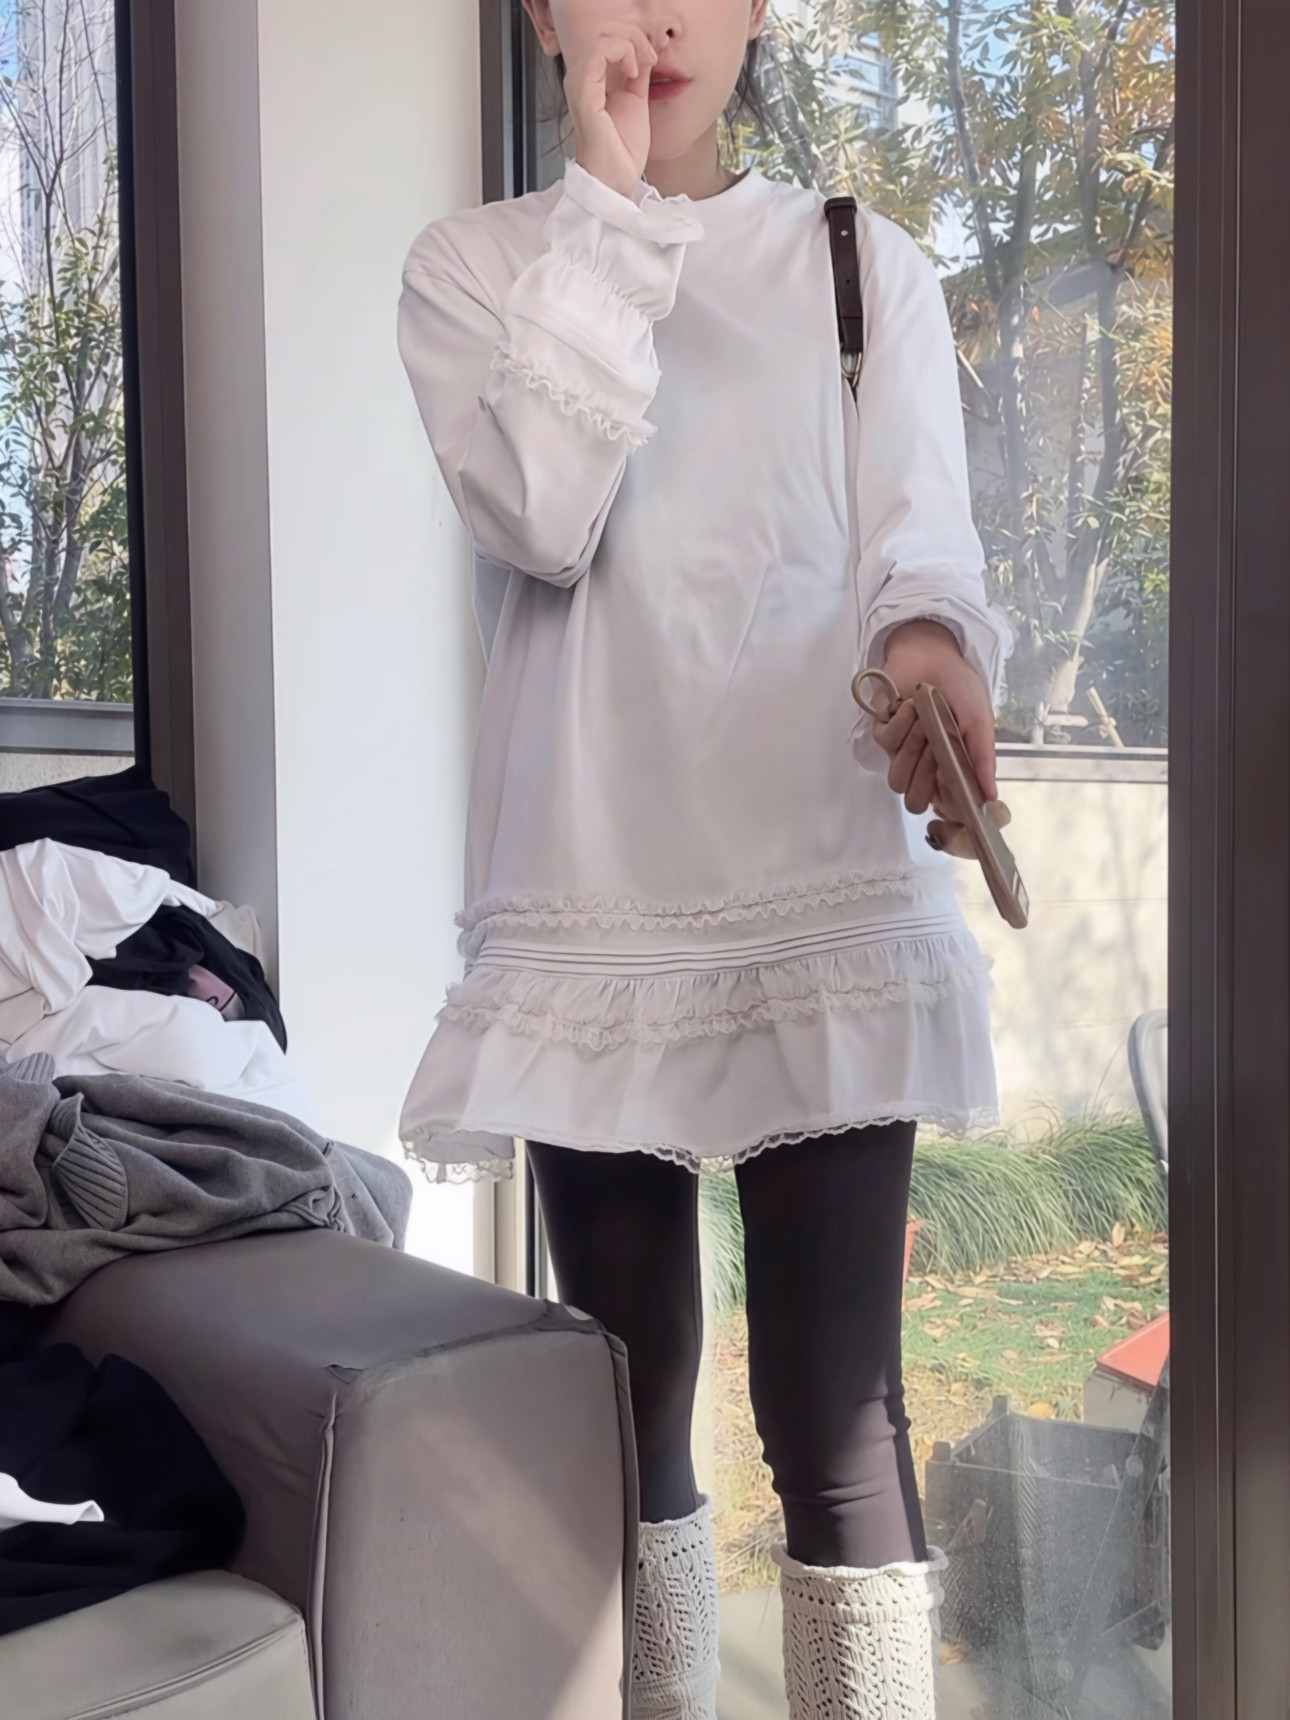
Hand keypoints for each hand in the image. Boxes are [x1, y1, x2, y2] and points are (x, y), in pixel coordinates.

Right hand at [565, 27, 656, 198]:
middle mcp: (581, 79)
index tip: (653, 57)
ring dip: (631, 43)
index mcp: (591, 80)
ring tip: (645, 62)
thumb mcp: (636, 101)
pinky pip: (600, 52)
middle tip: (652, 56)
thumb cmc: (622, 151)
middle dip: (635, 37)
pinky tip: (634, 70)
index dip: (634, 39)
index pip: (608, 40)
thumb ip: (637, 74)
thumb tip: (645, 52)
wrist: (616, 181)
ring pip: (603, 38)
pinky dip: (623, 52)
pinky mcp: (584, 94)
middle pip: (606, 33)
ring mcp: (579, 85)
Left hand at [871, 619, 998, 814]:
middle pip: (914, 800)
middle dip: (926, 778)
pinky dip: (902, 723)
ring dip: (913, 750)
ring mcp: (900, 752)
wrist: (936, 656)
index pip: (942, 807)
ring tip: (926, 722)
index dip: (947, 807)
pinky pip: (887, 743)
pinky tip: (912, 705)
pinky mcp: (882, 732)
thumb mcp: (980, 723)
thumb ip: (983, 760)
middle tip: (938, 749)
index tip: (957, 791)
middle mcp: (922, 767)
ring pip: (897, 778)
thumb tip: (992, 796)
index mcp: (947, 770)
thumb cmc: (961, 690)